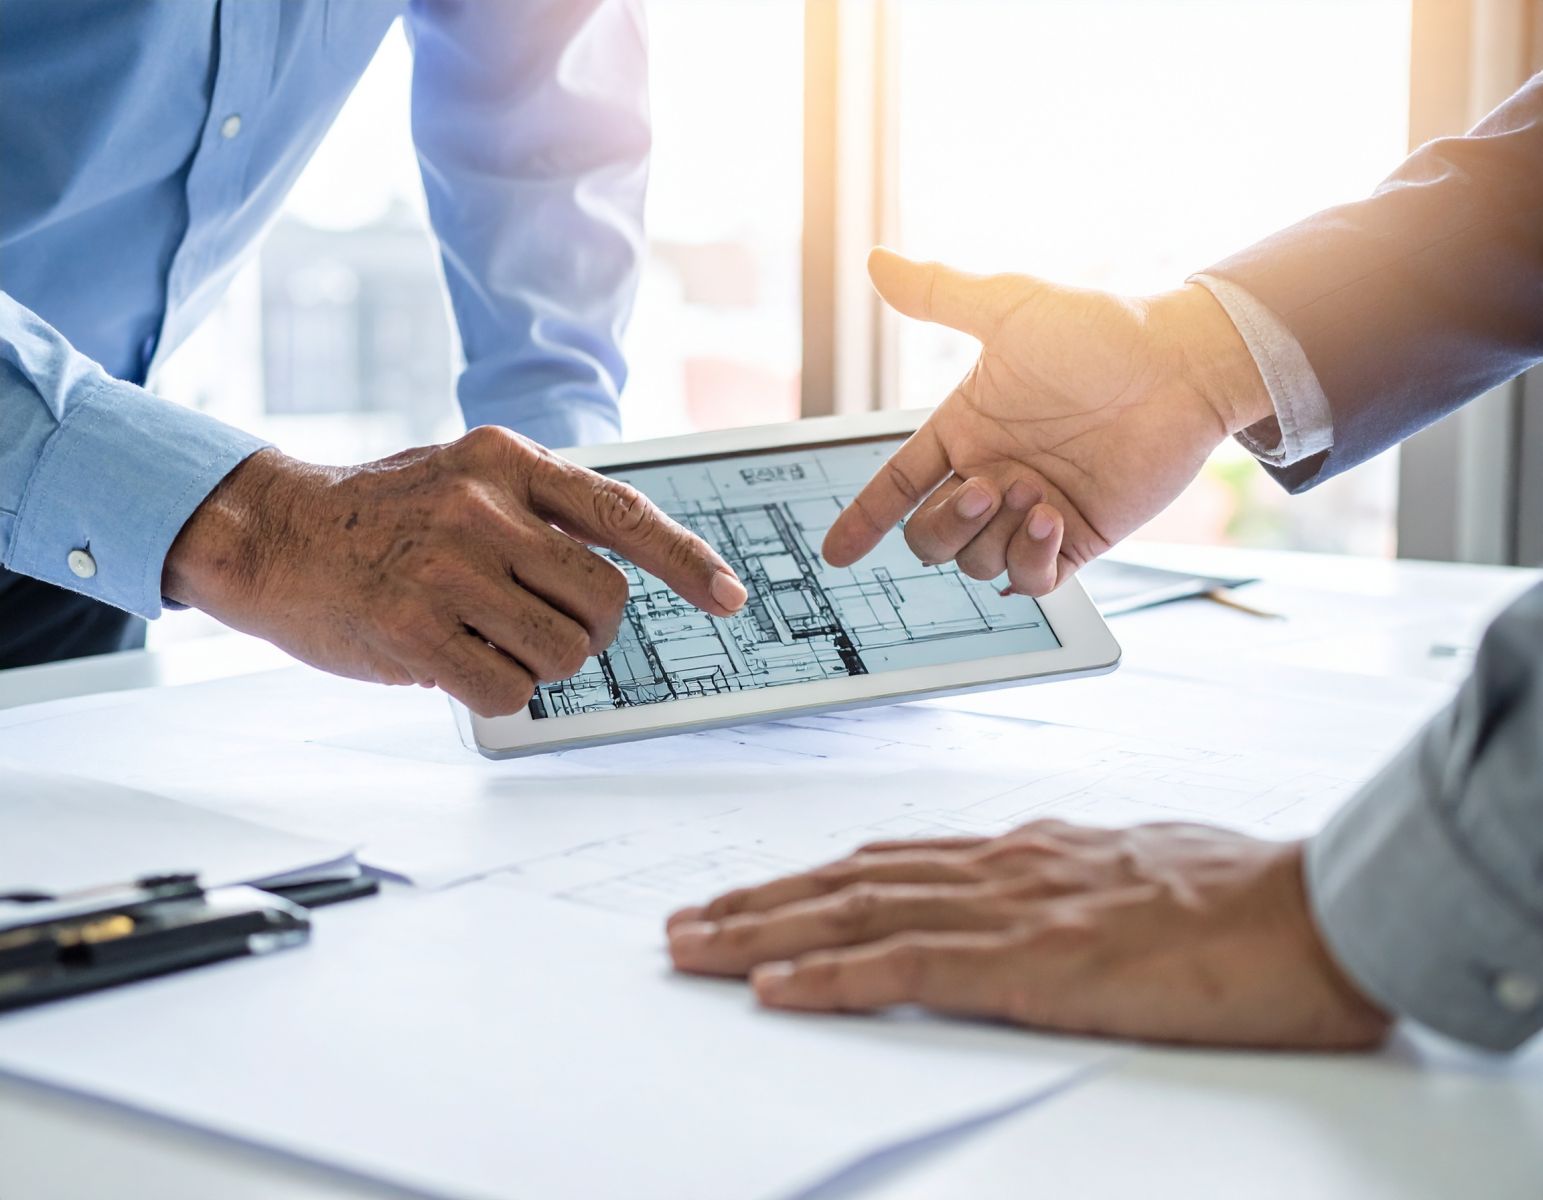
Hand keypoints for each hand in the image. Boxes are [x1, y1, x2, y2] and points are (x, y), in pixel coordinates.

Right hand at [163, 426, 747, 715]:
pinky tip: (454, 656)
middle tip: (543, 626)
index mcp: (506, 460)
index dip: (686, 561)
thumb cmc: (381, 512)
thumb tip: (631, 561)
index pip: (624, 513)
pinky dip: (497, 689)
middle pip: (604, 602)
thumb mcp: (465, 474)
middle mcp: (484, 508)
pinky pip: (509, 689)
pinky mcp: (416, 631)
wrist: (272, 531)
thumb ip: (541, 507)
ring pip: (564, 652)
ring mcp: (449, 570)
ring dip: (540, 662)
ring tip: (486, 634)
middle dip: (589, 631)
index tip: (727, 596)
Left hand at [667, 820, 1389, 1049]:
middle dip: (761, 901)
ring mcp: (1008, 909)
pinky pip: (904, 966)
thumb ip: (1071, 885)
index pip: (893, 860)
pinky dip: (829, 974)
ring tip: (695, 948)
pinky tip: (776, 985)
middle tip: (689, 920)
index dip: (815, 878)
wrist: (1310, 913)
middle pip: (851, 878)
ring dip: (765, 932)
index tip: (760, 893)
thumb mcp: (1137, 880)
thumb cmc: (1242, 902)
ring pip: (855, 912)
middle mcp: (1000, 866)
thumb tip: (1035, 902)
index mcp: (1026, 853)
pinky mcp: (1027, 962)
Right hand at [823, 249, 1275, 593]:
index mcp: (965, 431)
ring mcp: (1032, 511)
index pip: (898, 485)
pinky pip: (1030, 583)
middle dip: (943, 526)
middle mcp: (992, 476)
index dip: (865, 518)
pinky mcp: (1076, 539)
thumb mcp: (1009, 306)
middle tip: (986, 487)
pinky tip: (1051, 521)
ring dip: (993, 536)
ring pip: (974, 564)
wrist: (1182, 365)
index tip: (838, 552)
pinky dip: (1029, 562)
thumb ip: (937, 293)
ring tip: (1037, 493)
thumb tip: (877, 261)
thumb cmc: (1101, 331)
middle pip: (930, 537)